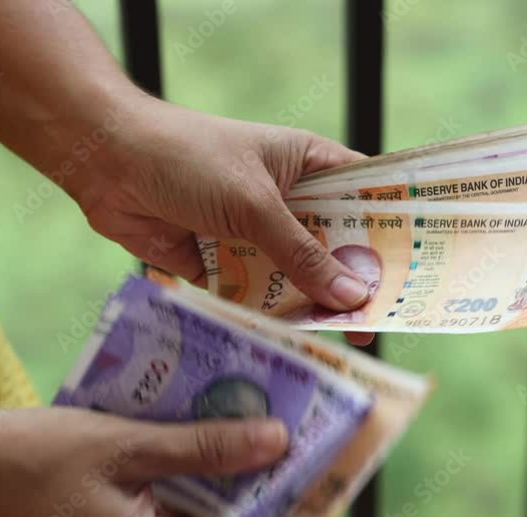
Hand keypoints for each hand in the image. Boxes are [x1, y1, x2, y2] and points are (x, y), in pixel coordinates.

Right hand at [0, 408, 290, 516]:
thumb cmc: (38, 459)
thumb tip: (276, 442)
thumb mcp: (130, 445)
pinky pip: (175, 511)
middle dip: (255, 485)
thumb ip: (205, 447)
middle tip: (276, 429)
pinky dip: (193, 476)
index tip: (301, 455)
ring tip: (245, 421)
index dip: (278, 504)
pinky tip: (201, 431)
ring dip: (225, 476)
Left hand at [67, 96, 374, 345]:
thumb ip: (302, 253)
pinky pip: (255, 297)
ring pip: (294, 278)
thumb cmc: (188, 159)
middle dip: (352, 282)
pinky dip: (267, 318)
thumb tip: (354, 297)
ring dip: (310, 305)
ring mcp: (253, 234)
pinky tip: (291, 347)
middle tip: (380, 322)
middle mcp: (286, 201)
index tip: (420, 272)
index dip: (390, 234)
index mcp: (307, 166)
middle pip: (332, 248)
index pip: (363, 200)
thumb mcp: (254, 204)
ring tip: (341, 344)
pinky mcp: (221, 264)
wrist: (106, 163)